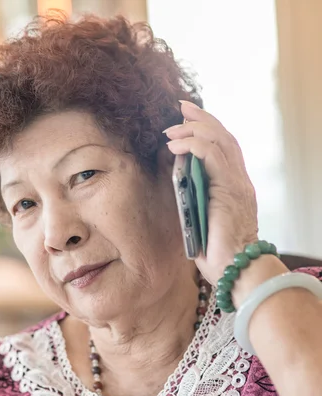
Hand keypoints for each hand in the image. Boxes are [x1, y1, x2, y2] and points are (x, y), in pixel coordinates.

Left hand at [164, 101, 259, 283]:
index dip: (206, 127)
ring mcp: (236, 183)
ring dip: (192, 131)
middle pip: (223, 136)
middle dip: (200, 118)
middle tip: (180, 108)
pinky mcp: (229, 189)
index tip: (185, 116)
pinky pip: (211, 156)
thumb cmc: (217, 252)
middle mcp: (238, 179)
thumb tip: (172, 180)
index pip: (223, 146)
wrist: (236, 271)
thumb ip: (191, 196)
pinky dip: (193, 146)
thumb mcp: (199, 217)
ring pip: (218, 140)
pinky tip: (174, 146)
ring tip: (171, 130)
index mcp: (233, 185)